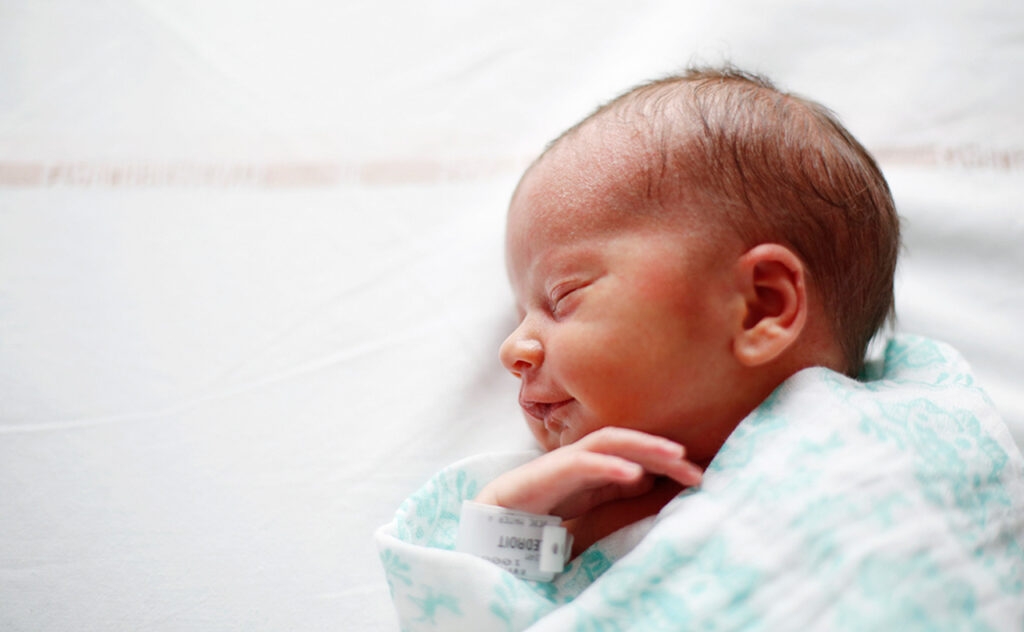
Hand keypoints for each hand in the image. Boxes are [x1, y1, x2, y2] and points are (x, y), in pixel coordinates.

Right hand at [474, 427, 702, 519]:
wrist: (498, 520)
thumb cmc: (543, 508)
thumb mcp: (590, 500)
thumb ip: (615, 486)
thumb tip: (649, 476)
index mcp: (595, 462)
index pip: (636, 452)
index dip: (667, 460)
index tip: (697, 474)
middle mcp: (584, 454)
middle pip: (628, 440)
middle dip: (662, 449)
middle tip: (693, 463)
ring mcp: (567, 458)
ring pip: (610, 441)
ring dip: (643, 446)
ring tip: (673, 455)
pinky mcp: (551, 470)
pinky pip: (584, 462)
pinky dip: (610, 465)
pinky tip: (633, 472)